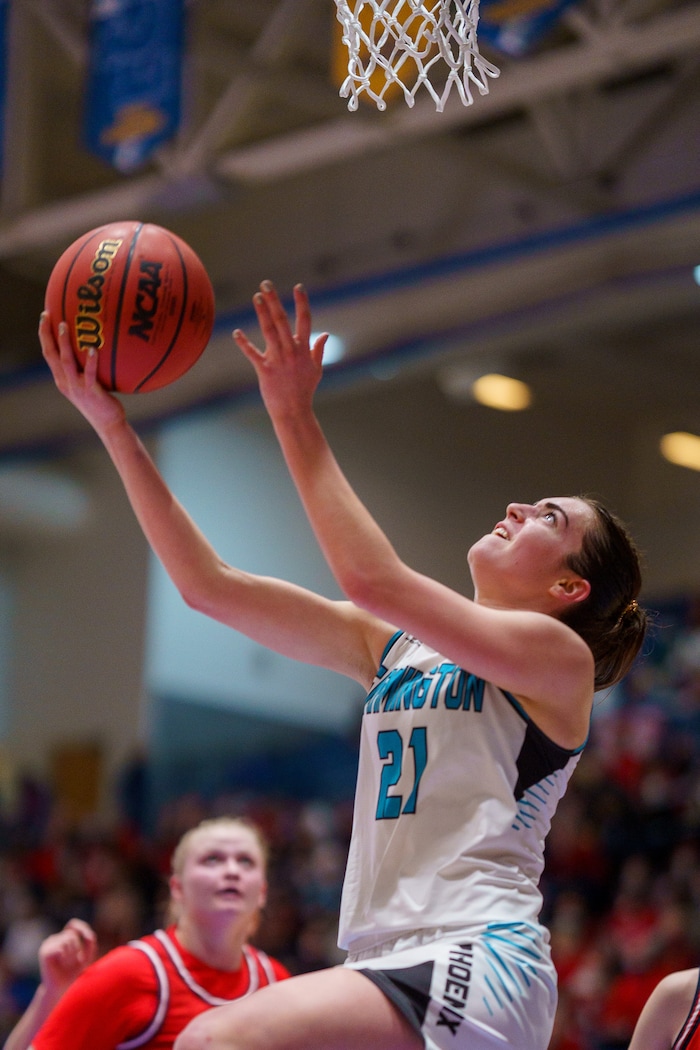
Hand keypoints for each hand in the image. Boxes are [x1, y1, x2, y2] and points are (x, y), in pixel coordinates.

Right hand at [38, 919, 96, 997]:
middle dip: (76, 949)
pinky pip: (60, 948)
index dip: (82, 929)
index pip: (72, 924)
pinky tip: (60, 964)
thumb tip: (86, 932)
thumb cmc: (73, 972)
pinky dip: (64, 957)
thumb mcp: (87, 955)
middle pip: (72, 935)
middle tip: (71, 962)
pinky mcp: (44, 952)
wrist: (60, 988)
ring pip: (67, 940)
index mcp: (62, 937)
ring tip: (65, 964)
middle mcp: (53, 939)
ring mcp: (47, 945)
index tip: (86, 942)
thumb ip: (89, 940)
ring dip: (71, 955)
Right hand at [39, 312, 125, 433]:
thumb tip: (95, 342)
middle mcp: (65, 382)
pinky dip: (90, 361)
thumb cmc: (102, 400)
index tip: (45, 317)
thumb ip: (86, 365)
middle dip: (46, 334)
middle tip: (47, 315)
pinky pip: (89, 374)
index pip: (48, 353)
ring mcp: (77, 387)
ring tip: (64, 325)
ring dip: (63, 343)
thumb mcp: (89, 381)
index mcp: (62, 378)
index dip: (44, 335)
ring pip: (66, 361)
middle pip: (50, 354)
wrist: (108, 423)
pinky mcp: (91, 392)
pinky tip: (93, 349)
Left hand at [233, 282, 327, 419]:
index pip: (305, 320)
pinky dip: (244, 344)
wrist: (294, 411)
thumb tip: (325, 334)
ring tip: (256, 297)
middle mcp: (291, 351)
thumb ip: (318, 349)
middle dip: (274, 301)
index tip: (298, 287)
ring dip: (262, 314)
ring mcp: (278, 360)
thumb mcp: (316, 369)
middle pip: (283, 320)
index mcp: (303, 349)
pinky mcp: (265, 371)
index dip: (302, 303)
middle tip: (266, 284)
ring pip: (270, 332)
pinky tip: (236, 333)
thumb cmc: (305, 390)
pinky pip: (253, 355)